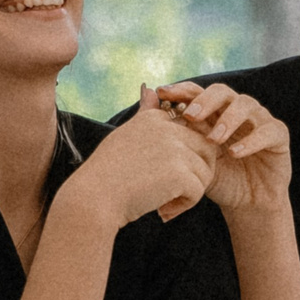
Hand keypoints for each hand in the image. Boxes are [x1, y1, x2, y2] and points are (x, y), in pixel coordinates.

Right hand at [61, 87, 215, 227]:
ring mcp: (175, 149)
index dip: (181, 160)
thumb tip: (149, 88)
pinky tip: (162, 210)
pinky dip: (183, 206)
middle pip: (205, 150)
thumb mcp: (126, 134)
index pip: (189, 135)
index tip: (155, 176)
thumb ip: (145, 114)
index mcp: (154, 118)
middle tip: (170, 192)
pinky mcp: (180, 173)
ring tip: (164, 203)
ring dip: (189, 192)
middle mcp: (167, 128)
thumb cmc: (107, 172)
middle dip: (195, 174)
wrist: (94, 198)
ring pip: (205, 172)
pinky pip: (198, 191)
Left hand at [157, 81, 292, 216]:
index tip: (164, 93)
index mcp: (215, 112)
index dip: (183, 90)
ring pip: (246, 105)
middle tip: (191, 116)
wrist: (246, 203)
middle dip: (205, 101)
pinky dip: (251, 141)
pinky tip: (235, 153)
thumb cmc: (219, 179)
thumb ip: (175, 132)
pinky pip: (267, 131)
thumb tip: (146, 98)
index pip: (198, 92)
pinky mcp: (278, 136)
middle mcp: (237, 110)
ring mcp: (259, 120)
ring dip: (227, 120)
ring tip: (214, 139)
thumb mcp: (194, 159)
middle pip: (222, 92)